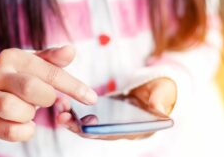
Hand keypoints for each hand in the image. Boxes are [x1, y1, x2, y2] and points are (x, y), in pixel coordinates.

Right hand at [0, 45, 97, 141]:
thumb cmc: (25, 75)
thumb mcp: (39, 63)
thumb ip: (55, 59)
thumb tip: (70, 50)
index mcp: (14, 57)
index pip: (50, 72)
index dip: (73, 87)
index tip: (91, 98)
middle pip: (30, 88)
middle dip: (47, 97)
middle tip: (48, 99)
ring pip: (13, 108)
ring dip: (30, 113)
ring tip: (31, 110)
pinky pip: (9, 131)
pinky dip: (24, 131)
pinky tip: (26, 123)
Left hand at [56, 77, 176, 139]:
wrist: (155, 88)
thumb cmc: (162, 91)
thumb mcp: (163, 94)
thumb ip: (160, 102)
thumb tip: (159, 112)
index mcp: (136, 130)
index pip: (114, 134)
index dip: (98, 132)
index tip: (82, 126)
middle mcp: (120, 130)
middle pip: (96, 132)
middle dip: (77, 126)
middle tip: (63, 116)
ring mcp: (111, 122)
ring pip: (87, 125)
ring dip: (72, 118)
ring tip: (60, 106)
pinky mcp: (104, 114)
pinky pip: (86, 115)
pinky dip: (75, 110)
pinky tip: (64, 100)